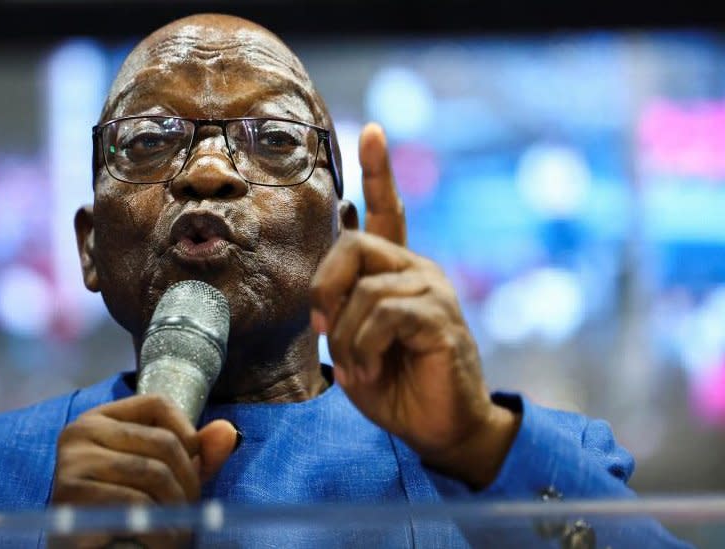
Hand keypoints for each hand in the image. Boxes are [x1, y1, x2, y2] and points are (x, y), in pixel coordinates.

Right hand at [49, 394, 237, 547]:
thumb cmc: (124, 513)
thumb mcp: (165, 478)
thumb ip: (196, 455)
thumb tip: (228, 431)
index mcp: (99, 420)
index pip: (158, 403)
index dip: (188, 432)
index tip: (196, 465)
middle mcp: (81, 431)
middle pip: (163, 441)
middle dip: (188, 481)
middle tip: (190, 512)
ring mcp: (73, 460)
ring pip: (154, 473)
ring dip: (177, 509)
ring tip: (179, 531)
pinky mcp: (71, 493)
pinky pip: (135, 502)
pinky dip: (159, 528)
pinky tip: (161, 541)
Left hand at [310, 123, 519, 488]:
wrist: (436, 428)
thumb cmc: (393, 385)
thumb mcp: (351, 345)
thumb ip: (338, 312)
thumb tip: (322, 300)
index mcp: (396, 272)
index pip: (388, 211)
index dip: (378, 172)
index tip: (372, 130)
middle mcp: (417, 270)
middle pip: (353, 242)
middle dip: (324, 287)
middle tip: (324, 329)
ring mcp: (433, 290)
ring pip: (365, 288)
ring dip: (346, 336)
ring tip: (358, 367)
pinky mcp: (440, 318)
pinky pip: (384, 314)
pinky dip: (365, 347)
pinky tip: (373, 368)